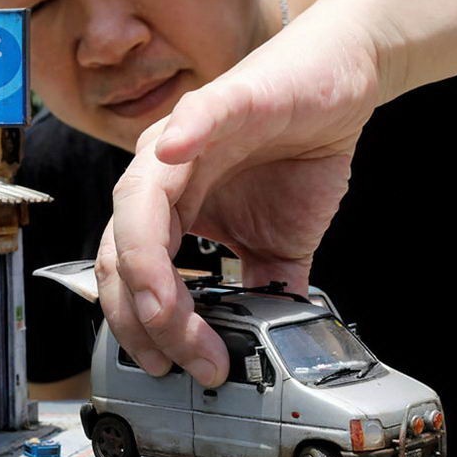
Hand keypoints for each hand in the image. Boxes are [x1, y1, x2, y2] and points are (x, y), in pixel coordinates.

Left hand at [96, 0, 388, 385]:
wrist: (336, 89)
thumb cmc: (296, 156)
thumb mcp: (278, 246)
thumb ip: (260, 290)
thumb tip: (260, 347)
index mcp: (165, 213)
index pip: (129, 278)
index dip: (142, 328)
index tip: (175, 367)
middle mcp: (159, 178)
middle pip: (120, 253)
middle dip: (143, 316)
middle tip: (180, 356)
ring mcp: (185, 138)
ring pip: (138, 202)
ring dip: (146, 261)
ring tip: (165, 308)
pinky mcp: (224, 101)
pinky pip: (196, 116)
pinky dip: (184, 133)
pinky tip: (175, 150)